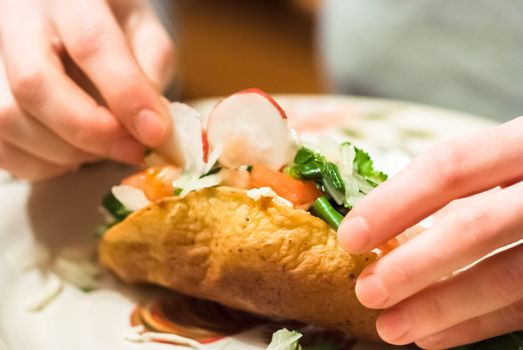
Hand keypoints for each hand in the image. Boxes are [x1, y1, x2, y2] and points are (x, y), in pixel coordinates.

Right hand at [0, 0, 174, 180]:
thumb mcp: (145, 32)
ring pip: (9, 119)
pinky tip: (75, 154)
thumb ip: (150, 71)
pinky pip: (2, 147)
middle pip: (34, 84)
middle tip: (132, 150)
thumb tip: (149, 125)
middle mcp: (17, 20)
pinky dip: (44, 165)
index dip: (126, 94)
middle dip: (89, 130)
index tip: (155, 133)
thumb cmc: (113, 24)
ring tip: (106, 147)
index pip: (91, 43)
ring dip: (67, 151)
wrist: (74, 14)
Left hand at [337, 117, 522, 348]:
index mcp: (522, 144)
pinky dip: (475, 324)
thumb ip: (455, 187)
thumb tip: (383, 225)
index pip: (450, 167)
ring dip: (440, 307)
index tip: (350, 236)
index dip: (394, 203)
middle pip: (476, 226)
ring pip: (506, 277)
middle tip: (367, 291)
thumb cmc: (522, 174)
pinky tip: (434, 334)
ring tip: (391, 327)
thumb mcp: (499, 161)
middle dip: (413, 265)